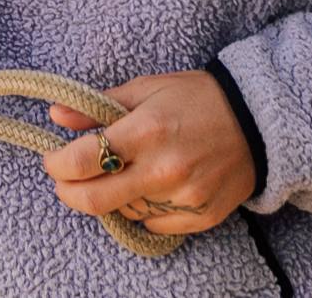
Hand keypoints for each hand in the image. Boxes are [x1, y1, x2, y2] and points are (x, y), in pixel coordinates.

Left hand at [40, 70, 256, 235]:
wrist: (259, 121)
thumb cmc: (199, 98)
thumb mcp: (148, 88)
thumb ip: (100, 105)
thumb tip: (57, 115)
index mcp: (148, 130)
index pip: (84, 159)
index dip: (57, 163)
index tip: (52, 160)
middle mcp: (165, 169)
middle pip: (96, 199)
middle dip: (70, 192)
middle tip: (64, 182)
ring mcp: (184, 198)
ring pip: (126, 211)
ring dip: (114, 195)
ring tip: (125, 172)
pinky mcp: (201, 217)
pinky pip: (155, 223)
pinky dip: (146, 209)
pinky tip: (153, 186)